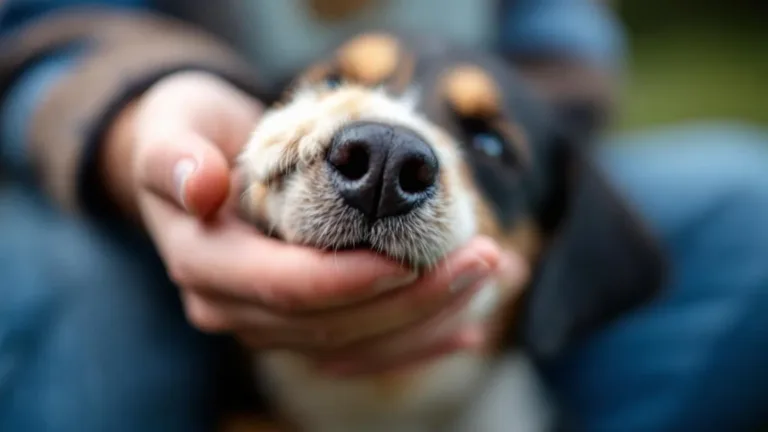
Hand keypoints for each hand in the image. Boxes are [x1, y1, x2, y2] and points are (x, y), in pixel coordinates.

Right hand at [100, 71, 527, 371]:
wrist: (199, 165)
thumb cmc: (190, 134)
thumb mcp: (173, 125)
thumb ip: (174, 157)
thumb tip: (202, 185)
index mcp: (204, 265)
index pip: (286, 288)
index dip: (352, 281)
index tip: (413, 257)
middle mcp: (232, 309)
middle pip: (332, 326)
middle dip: (413, 300)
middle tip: (483, 258)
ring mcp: (266, 325)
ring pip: (356, 346)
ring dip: (429, 320)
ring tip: (493, 279)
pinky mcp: (298, 326)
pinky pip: (361, 350)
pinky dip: (416, 343)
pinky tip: (466, 330)